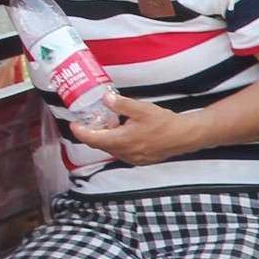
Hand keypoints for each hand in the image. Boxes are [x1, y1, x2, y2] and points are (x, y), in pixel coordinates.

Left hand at [67, 92, 198, 165]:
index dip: (80, 132)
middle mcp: (125, 153)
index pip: (92, 139)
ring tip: (109, 124)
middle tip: (91, 120)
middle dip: (93, 133)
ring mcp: (133, 158)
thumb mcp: (142, 109)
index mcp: (121, 141)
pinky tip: (124, 132)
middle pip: (100, 145)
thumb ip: (121, 104)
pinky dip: (117, 143)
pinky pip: (122, 152)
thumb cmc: (165, 124)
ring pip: (111, 149)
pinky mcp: (140, 159)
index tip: (73, 125)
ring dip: (106, 138)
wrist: (185, 136)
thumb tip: (106, 98)